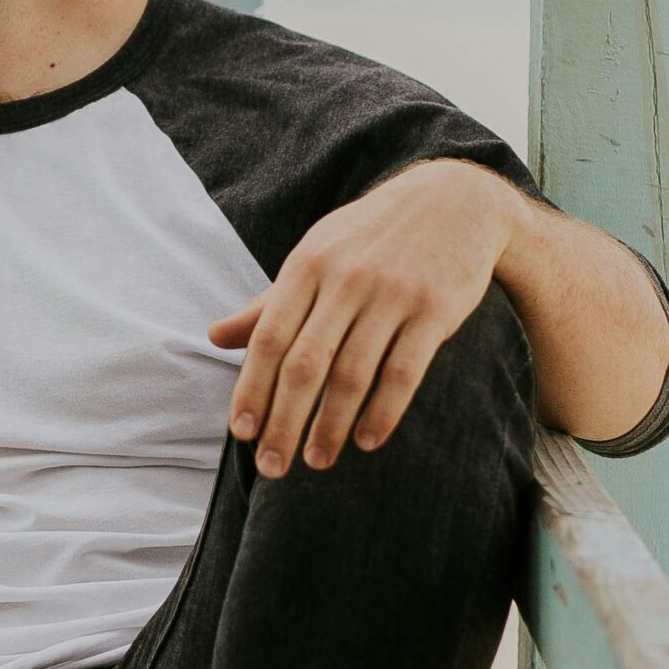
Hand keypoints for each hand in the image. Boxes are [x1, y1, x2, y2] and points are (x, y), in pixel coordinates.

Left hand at [211, 159, 519, 476]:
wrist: (454, 200)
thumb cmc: (371, 237)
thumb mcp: (315, 256)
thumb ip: (268, 302)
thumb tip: (214, 337)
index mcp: (307, 266)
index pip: (269, 339)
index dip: (253, 390)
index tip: (242, 434)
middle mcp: (345, 280)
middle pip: (306, 364)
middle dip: (285, 422)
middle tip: (273, 468)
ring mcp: (391, 294)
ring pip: (353, 374)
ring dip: (332, 426)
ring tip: (318, 460)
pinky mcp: (434, 310)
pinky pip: (403, 372)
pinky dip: (383, 412)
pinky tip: (367, 440)